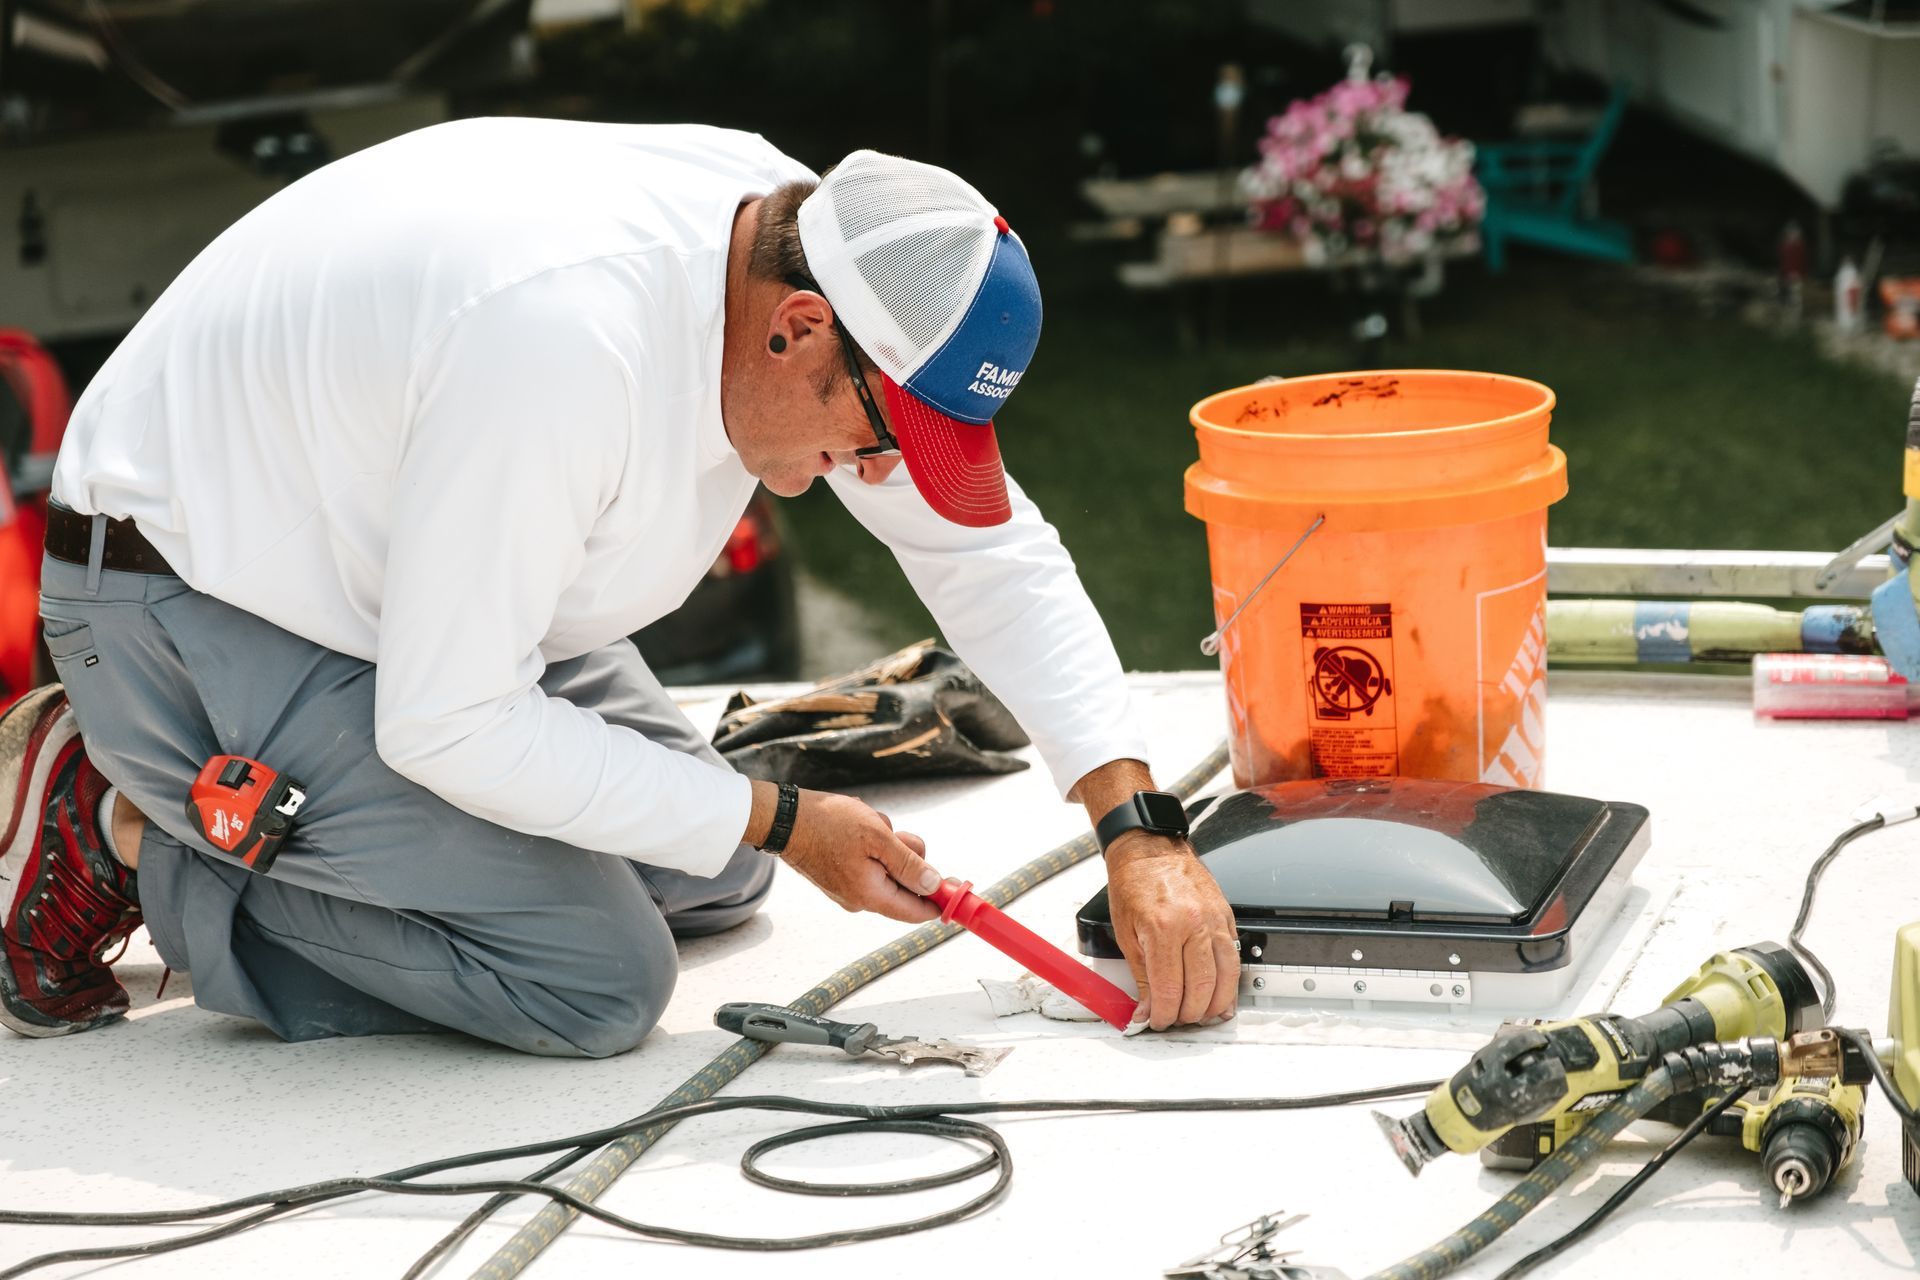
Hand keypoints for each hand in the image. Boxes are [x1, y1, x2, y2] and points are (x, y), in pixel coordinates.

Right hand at [774, 788, 942, 923]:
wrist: (784, 818)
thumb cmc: (828, 824)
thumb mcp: (877, 838)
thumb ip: (909, 864)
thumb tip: (934, 886)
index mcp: (871, 895)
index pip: (917, 912)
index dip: (940, 900)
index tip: (956, 884)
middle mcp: (860, 898)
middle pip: (906, 885)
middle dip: (907, 856)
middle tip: (892, 834)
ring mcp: (849, 887)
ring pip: (890, 867)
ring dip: (888, 843)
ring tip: (867, 825)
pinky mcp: (842, 874)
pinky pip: (872, 861)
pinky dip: (872, 843)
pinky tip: (855, 827)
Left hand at [1104, 833, 1239, 1029]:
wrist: (1149, 849)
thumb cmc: (1133, 883)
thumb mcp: (1125, 932)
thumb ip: (1140, 976)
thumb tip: (1146, 1009)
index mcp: (1162, 927)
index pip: (1170, 988)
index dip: (1164, 1013)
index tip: (1157, 1021)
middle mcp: (1193, 923)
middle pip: (1201, 987)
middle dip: (1188, 1013)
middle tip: (1176, 1019)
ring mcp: (1214, 919)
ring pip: (1225, 977)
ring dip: (1214, 1004)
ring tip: (1201, 1015)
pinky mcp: (1225, 916)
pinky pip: (1234, 957)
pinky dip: (1230, 983)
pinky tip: (1222, 996)